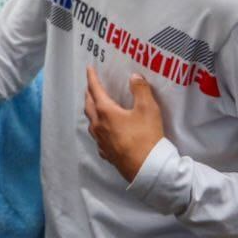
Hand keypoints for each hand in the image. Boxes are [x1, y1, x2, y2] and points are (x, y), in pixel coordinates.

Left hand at [84, 67, 163, 182]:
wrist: (148, 169)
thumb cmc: (147, 136)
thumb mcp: (148, 108)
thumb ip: (140, 89)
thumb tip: (134, 76)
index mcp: (106, 112)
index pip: (95, 90)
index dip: (92, 78)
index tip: (89, 68)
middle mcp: (99, 126)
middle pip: (89, 105)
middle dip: (89, 93)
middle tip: (90, 86)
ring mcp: (101, 141)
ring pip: (91, 122)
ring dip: (91, 111)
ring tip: (94, 106)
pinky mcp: (107, 154)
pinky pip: (98, 138)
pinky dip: (98, 129)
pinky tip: (103, 132)